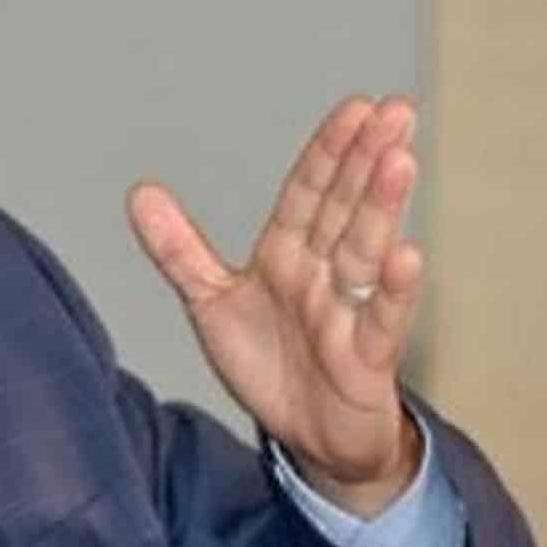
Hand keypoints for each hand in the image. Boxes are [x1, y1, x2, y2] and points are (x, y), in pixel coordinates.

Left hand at [128, 96, 422, 517]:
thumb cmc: (268, 363)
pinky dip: (391, 290)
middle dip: (367, 160)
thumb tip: (139, 192)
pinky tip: (407, 255)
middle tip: (395, 110)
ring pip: (364, 251)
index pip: (307, 193)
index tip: (354, 107)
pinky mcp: (365, 359)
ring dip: (382, 206)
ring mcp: (346, 313)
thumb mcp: (211, 302)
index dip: (327, 152)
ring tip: (400, 159)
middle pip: (344, 208)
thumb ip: (178, 249)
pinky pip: (380, 320)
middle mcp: (321, 275)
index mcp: (285, 255)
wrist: (305, 439)